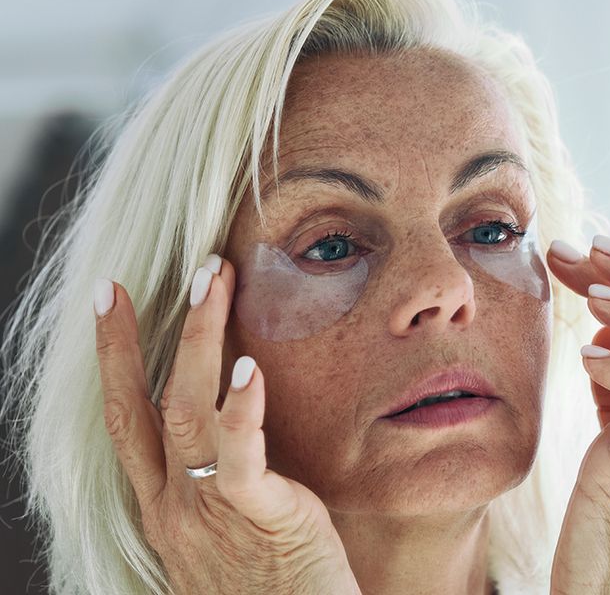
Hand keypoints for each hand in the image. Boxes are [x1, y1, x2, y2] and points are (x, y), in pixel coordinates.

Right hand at [94, 256, 360, 594]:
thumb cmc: (277, 585)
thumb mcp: (233, 529)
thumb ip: (226, 478)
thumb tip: (238, 419)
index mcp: (166, 505)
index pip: (126, 419)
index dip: (114, 356)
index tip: (109, 298)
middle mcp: (174, 506)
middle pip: (145, 405)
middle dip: (149, 330)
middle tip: (181, 269)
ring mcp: (207, 513)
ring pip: (185, 413)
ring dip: (197, 339)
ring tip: (212, 280)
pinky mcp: (256, 517)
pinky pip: (239, 458)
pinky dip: (240, 410)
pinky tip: (249, 368)